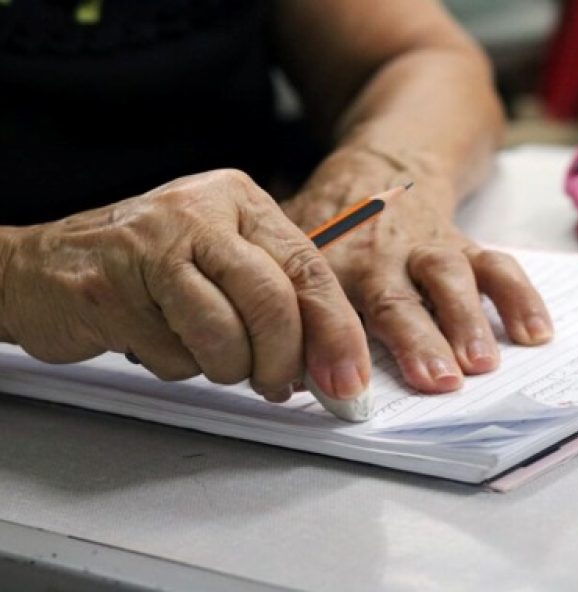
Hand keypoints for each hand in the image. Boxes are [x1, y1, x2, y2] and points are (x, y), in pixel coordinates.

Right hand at [1, 169, 369, 401]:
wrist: (44, 267)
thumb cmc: (150, 269)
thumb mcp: (227, 263)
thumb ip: (281, 300)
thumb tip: (333, 363)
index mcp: (240, 200)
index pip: (310, 268)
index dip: (337, 332)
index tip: (349, 380)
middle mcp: (200, 212)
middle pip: (273, 302)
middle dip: (283, 361)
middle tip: (277, 386)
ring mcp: (150, 245)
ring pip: (224, 337)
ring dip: (224, 368)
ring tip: (204, 351)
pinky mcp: (111, 288)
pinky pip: (173, 356)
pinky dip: (176, 366)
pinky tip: (155, 337)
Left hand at [282, 152, 552, 393]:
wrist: (378, 169)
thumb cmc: (331, 226)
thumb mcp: (293, 249)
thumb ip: (286, 303)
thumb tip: (277, 374)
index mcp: (330, 262)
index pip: (329, 307)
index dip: (334, 345)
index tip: (344, 387)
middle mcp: (379, 256)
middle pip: (397, 299)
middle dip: (418, 341)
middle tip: (437, 382)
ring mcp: (426, 248)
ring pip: (450, 278)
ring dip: (468, 320)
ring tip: (484, 362)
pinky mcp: (463, 245)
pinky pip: (496, 266)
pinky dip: (520, 297)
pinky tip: (537, 333)